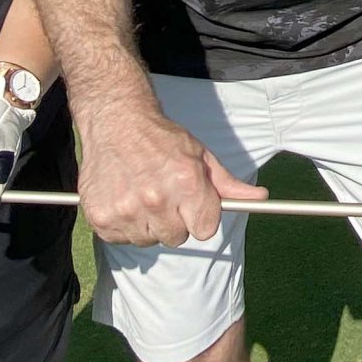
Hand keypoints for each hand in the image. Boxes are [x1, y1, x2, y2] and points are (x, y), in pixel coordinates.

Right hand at [77, 108, 266, 247]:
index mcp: (186, 182)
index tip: (192, 205)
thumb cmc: (163, 140)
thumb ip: (228, 184)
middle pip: (177, 238)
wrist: (116, 122)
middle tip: (165, 195)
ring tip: (142, 194)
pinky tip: (125, 198)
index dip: (201, 218)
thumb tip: (260, 198)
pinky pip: (122, 239)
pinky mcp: (101, 218)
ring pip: (149, 240)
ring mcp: (126, 210)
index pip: (206, 229)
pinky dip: (125, 225)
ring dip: (148, 224)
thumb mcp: (200, 156)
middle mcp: (155, 198)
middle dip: (175, 221)